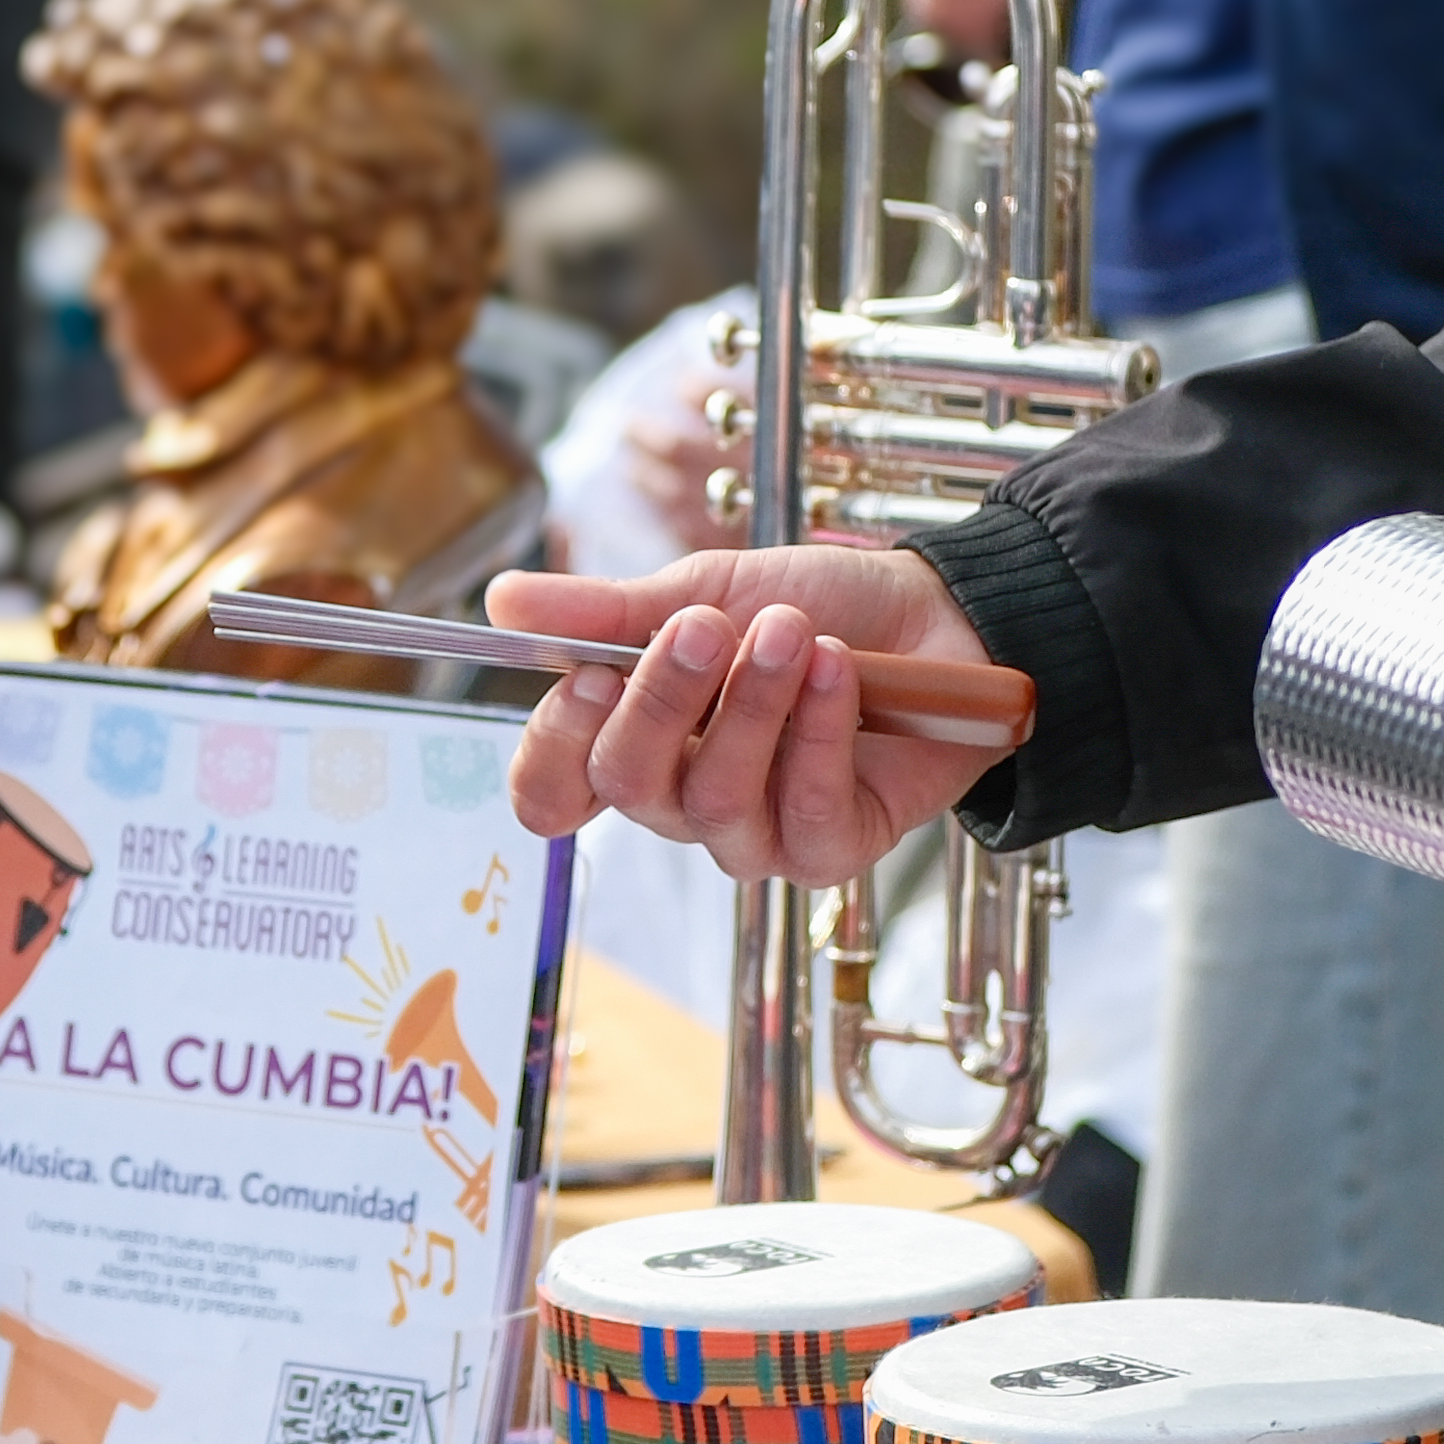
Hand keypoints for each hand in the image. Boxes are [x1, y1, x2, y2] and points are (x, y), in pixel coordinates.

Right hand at [487, 549, 1003, 886]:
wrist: (939, 617)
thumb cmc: (817, 610)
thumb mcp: (706, 591)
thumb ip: (609, 612)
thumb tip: (505, 599)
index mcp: (640, 742)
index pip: (555, 785)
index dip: (555, 746)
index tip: (586, 677)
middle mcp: (685, 801)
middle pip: (629, 785)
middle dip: (662, 698)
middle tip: (705, 626)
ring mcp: (757, 836)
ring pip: (714, 799)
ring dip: (754, 702)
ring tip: (792, 630)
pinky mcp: (830, 852)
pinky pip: (803, 809)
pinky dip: (817, 731)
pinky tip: (836, 672)